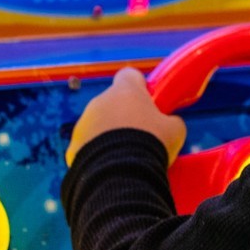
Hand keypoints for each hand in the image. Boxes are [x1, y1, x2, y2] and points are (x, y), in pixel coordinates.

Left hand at [67, 67, 185, 165]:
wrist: (121, 173)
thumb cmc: (151, 143)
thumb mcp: (174, 130)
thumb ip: (171, 121)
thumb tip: (170, 123)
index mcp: (125, 91)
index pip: (130, 75)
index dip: (140, 87)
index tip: (149, 101)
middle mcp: (101, 100)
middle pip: (114, 101)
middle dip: (124, 115)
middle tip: (140, 136)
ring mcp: (84, 122)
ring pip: (99, 123)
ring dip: (109, 134)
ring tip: (125, 156)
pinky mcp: (74, 144)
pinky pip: (88, 144)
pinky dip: (97, 153)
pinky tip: (109, 166)